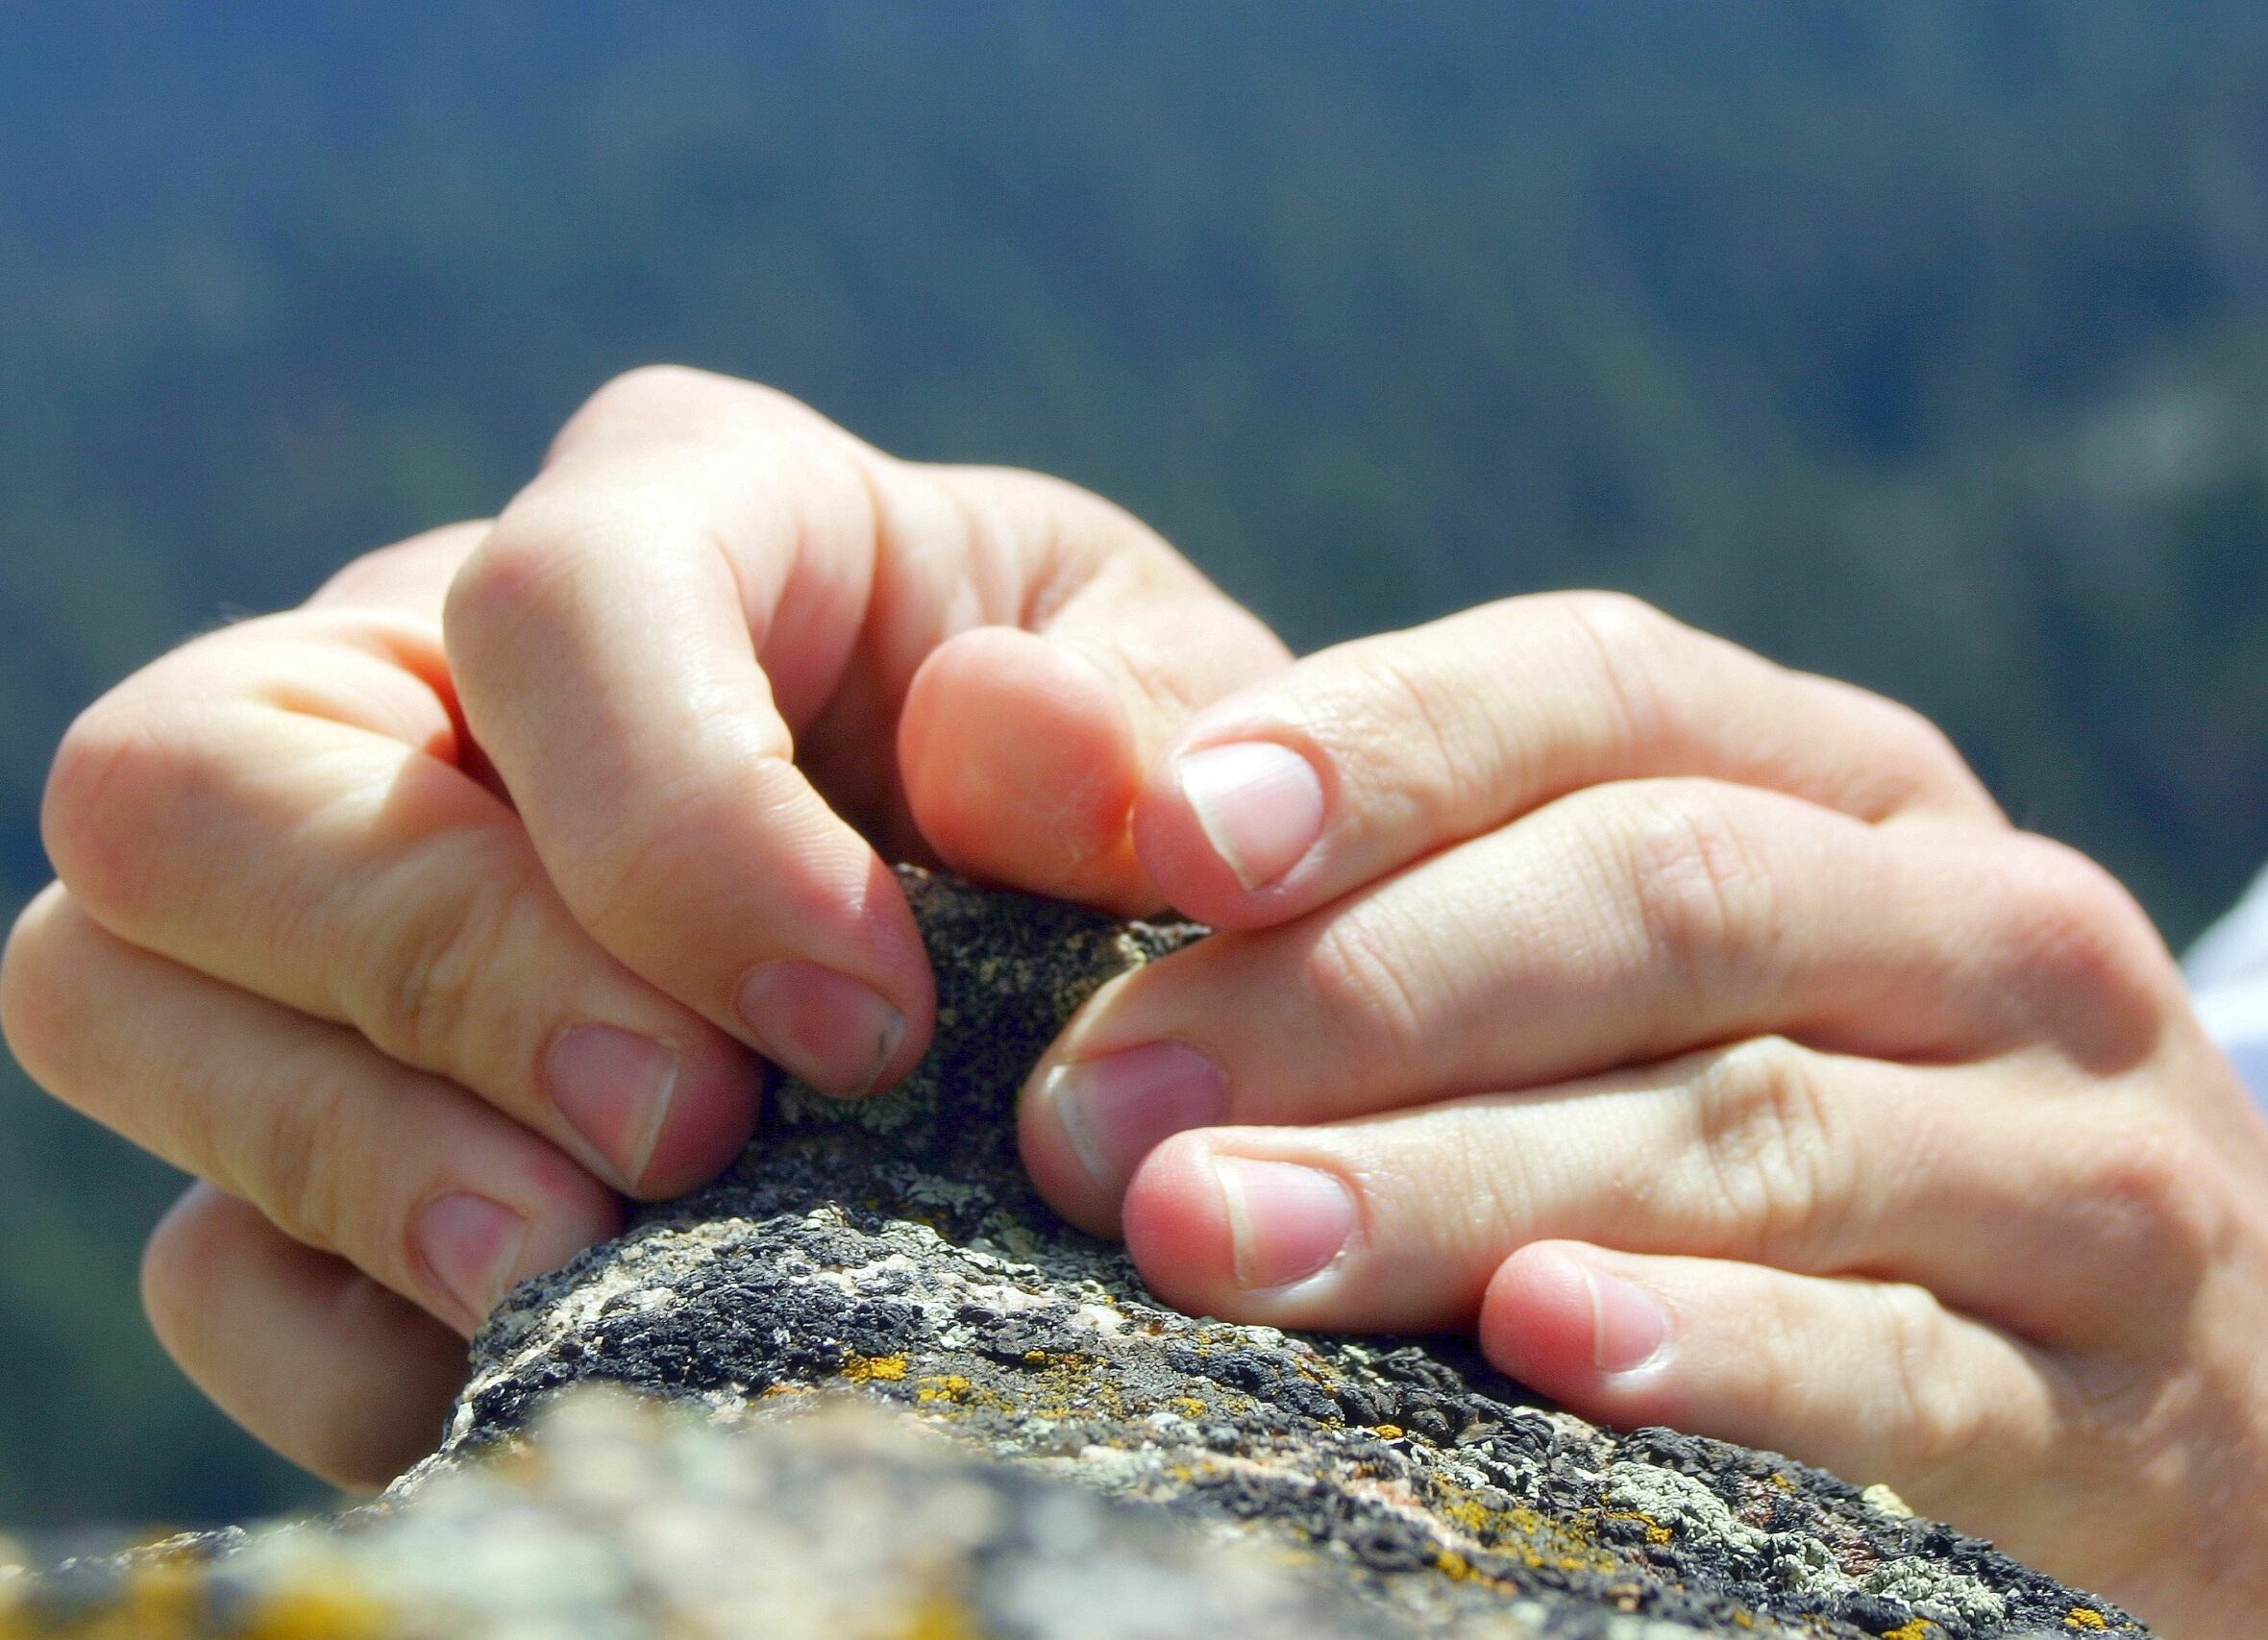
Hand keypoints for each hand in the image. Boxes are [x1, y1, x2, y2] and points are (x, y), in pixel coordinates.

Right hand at [0, 366, 1285, 1486]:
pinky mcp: (293, 1131)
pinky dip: (339, 1330)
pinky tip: (546, 1351)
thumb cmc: (1119, 784)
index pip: (549, 601)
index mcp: (665, 519)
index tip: (864, 1013)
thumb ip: (1134, 720)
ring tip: (588, 1261)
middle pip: (193, 770)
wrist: (1065, 936)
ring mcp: (311, 911)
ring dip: (344, 1147)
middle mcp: (412, 678)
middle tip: (688, 1126)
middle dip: (440, 965)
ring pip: (100, 977)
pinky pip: (192, 1244)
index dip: (677, 818)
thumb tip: (1004, 746)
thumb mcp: (1183, 718)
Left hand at [1016, 591, 2267, 1632]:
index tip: (1168, 835)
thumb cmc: (1817, 1132)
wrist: (2189, 1375)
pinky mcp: (2121, 1406)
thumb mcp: (1643, 974)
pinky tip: (1535, 1346)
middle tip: (1099, 1110)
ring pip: (1740, 1128)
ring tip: (1212, 1232)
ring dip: (1448, 1178)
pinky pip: (1901, 1362)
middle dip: (1353, 995)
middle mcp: (1981, 931)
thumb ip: (1389, 887)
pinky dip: (1711, 1349)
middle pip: (1652, 901)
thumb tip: (1025, 771)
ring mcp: (2074, 1162)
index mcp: (1840, 787)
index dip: (1379, 746)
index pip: (1599, 695)